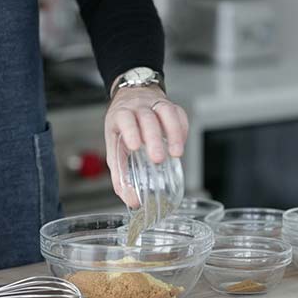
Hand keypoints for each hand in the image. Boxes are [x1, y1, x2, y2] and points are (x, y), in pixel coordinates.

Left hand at [105, 85, 188, 206]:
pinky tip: (181, 143)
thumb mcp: (114, 146)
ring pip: (165, 112)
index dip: (130, 131)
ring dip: (173, 133)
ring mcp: (154, 105)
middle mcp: (137, 107)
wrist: (131, 98)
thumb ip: (120, 173)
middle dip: (154, 138)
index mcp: (120, 115)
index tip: (135, 146)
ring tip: (176, 154)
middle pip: (147, 118)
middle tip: (158, 158)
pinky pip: (178, 113)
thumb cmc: (122, 126)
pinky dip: (182, 129)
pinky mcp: (169, 105)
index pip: (125, 119)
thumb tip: (130, 199)